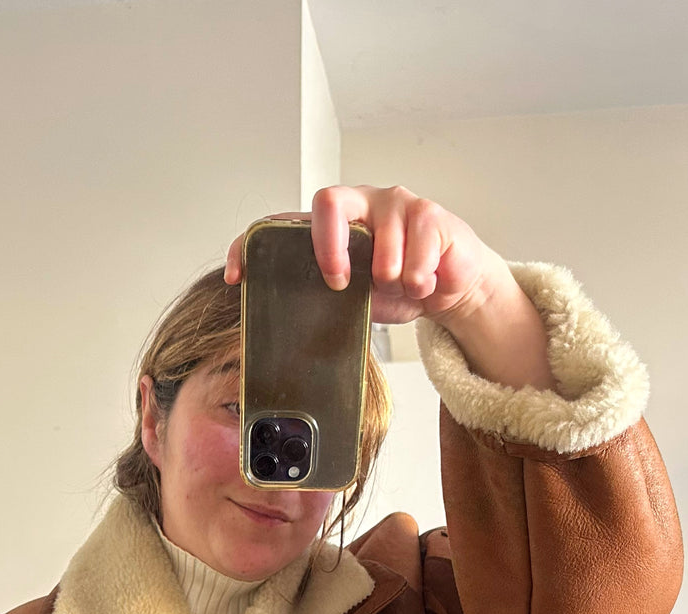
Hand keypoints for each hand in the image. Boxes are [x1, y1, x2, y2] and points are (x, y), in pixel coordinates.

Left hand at [223, 184, 506, 326]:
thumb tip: (283, 338)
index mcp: (331, 226)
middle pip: (328, 201)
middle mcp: (358, 205)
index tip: (238, 277)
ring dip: (391, 273)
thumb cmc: (397, 288)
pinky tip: (425, 282)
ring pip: (384, 235)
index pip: (279, 223)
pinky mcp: (430, 213)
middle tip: (340, 283)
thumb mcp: (353, 301)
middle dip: (330, 246)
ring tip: (403, 286)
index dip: (252, 246)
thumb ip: (324, 301)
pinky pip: (419, 247)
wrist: (450, 286)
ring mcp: (394, 204)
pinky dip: (420, 277)